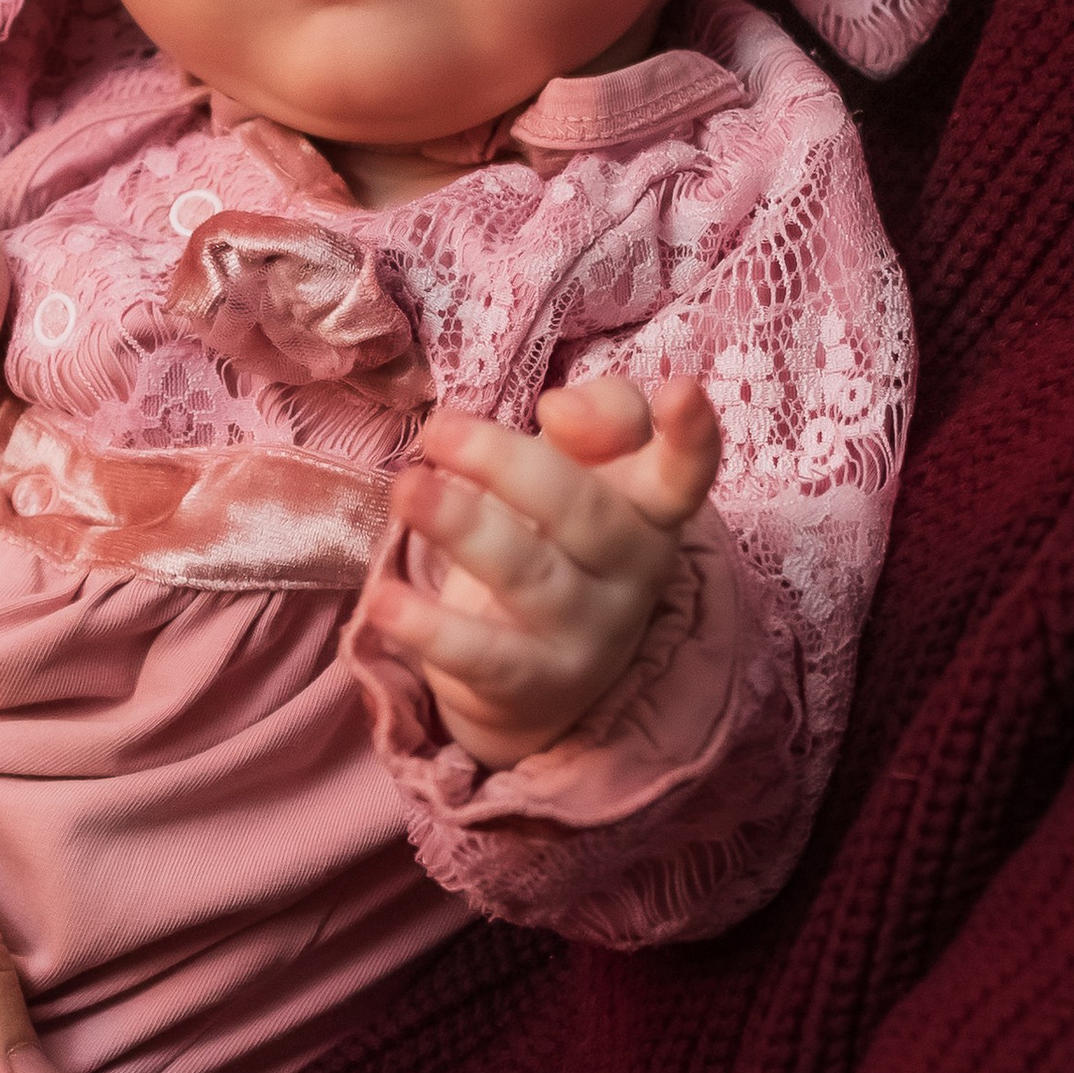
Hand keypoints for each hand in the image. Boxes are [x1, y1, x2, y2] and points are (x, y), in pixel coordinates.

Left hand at [363, 375, 721, 771]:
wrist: (539, 674)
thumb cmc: (559, 538)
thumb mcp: (587, 469)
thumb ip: (597, 418)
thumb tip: (562, 406)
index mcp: (650, 510)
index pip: (683, 472)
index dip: (690, 436)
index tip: (680, 389)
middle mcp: (632, 573)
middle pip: (584, 512)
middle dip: (510, 465)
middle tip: (439, 428)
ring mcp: (586, 633)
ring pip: (529, 576)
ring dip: (464, 527)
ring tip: (407, 488)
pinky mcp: (533, 683)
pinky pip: (483, 656)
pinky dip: (429, 628)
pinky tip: (383, 600)